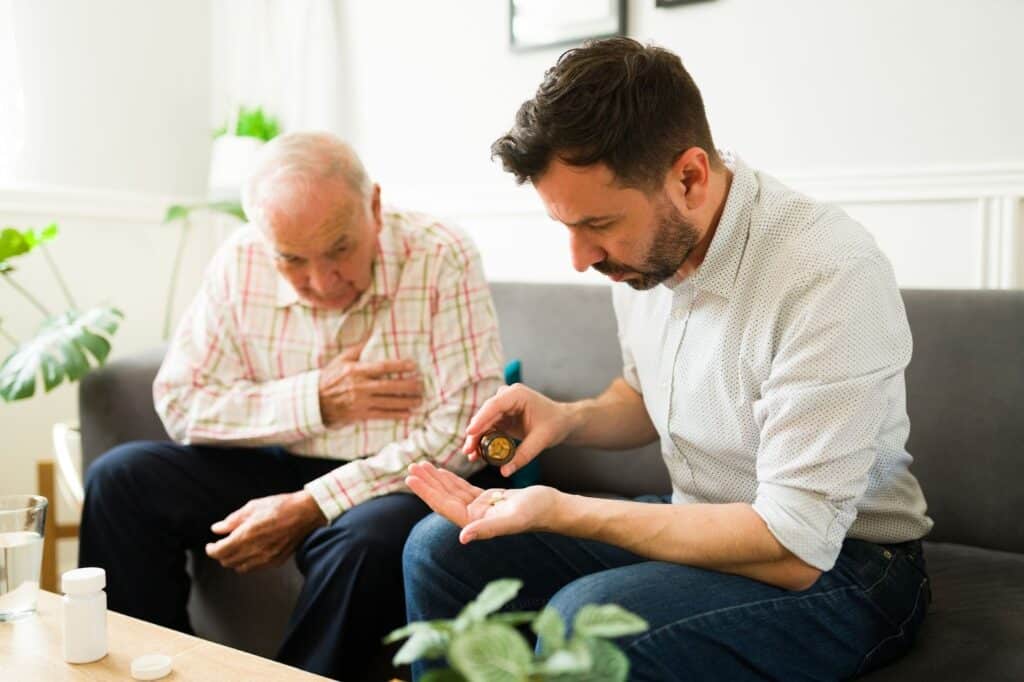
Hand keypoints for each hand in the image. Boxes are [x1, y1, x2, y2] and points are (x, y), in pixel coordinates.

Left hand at [206, 491, 326, 572]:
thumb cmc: (281, 506)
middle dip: (221, 554)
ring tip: (236, 549)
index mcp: (246, 535)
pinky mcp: (276, 561)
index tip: (210, 545)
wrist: (305, 513)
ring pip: (240, 568)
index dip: (211, 550)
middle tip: (222, 545)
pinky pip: (255, 568)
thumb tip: (217, 529)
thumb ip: (232, 520)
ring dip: (234, 560)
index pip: (219, 551)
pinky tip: (251, 551)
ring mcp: (266, 558)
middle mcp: (255, 550)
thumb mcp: (253, 507)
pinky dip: (248, 562)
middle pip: (228, 562)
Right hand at [318, 343, 422, 426]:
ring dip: (406, 402)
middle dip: (408, 386)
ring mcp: (361, 402)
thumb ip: (359, 348)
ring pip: (389, 402)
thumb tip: (374, 335)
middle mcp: (360, 387)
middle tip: (421, 384)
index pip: (382, 367)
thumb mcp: (341, 359)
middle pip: (390, 386)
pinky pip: (382, 415)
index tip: (413, 365)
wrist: (315, 401)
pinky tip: (408, 413)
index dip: (400, 366)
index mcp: (356, 371)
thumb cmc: (330, 377)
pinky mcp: (361, 415)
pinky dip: (396, 414)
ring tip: (419, 399)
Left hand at [406, 462, 560, 543]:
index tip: (411, 479)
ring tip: (420, 466)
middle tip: (411, 467)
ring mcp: (480, 509)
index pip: (445, 506)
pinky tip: (441, 471)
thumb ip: (488, 528)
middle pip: (444, 498)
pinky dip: (452, 478)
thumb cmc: (538, 513)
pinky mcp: (488, 500)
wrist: (554, 508)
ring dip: (436, 479)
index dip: (427, 492)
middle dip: (427, 483)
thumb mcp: (513, 518)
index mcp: (476, 523)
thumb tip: (463, 537)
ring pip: (452, 492)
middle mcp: (474, 518)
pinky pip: (464, 488)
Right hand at [461, 383, 572, 475]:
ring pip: (484, 423)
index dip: (480, 419)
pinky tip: (478, 454)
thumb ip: (523, 456)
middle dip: (475, 434)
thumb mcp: (541, 440)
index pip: (494, 406)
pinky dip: (484, 441)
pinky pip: (488, 429)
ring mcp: (502, 406)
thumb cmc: (555, 424)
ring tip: (470, 456)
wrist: (563, 421)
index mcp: (517, 394)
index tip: (470, 433)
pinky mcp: (501, 416)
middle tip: (467, 451)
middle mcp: (506, 397)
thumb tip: (505, 472)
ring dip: (477, 439)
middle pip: (485, 415)